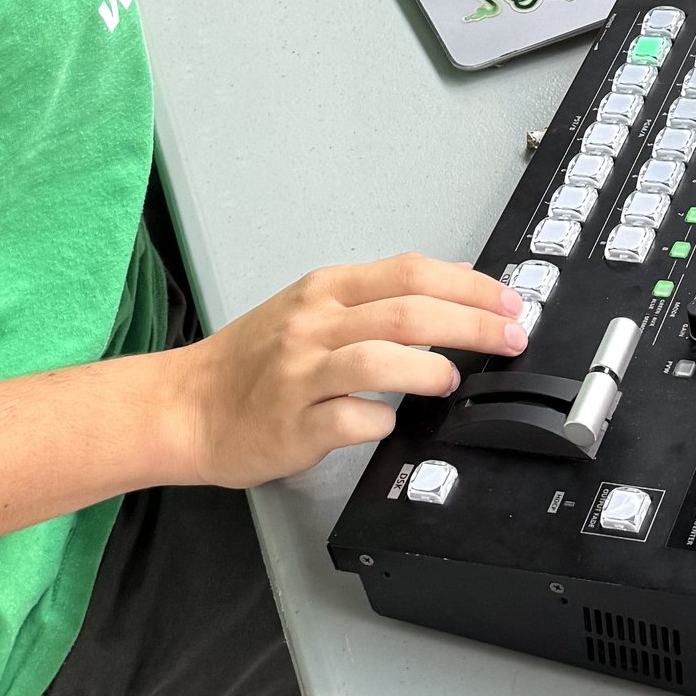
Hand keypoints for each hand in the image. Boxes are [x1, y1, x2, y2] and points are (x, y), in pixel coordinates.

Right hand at [173, 253, 520, 487]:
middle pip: (408, 312)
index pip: (410, 273)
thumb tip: (451, 296)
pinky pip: (351, 418)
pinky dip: (382, 419)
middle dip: (472, 324)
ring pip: (381, 358)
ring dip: (431, 369)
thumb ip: (371, 302)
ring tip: (451, 381)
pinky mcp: (291, 423)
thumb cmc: (251, 363)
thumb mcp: (309, 311)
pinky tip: (391, 421)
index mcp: (324, 291)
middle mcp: (313, 324)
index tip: (508, 303)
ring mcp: (300, 373)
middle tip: (511, 339)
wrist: (185, 406)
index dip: (468, 286)